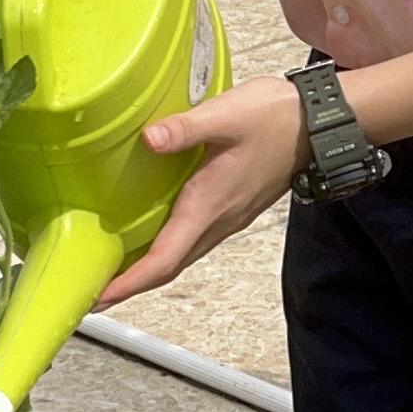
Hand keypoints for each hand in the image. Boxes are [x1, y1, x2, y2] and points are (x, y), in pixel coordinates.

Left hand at [101, 76, 308, 305]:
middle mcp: (219, 220)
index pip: (165, 259)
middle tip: (95, 292)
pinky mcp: (233, 208)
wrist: (317, 124)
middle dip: (131, 284)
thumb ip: (184, 129)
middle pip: (169, 267)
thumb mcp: (226, 115)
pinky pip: (194, 240)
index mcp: (210, 205)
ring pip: (183, 255)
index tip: (100, 296)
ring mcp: (228, 217)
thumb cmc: (275, 119)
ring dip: (149, 269)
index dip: (130, 283)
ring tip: (116, 270)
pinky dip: (168, 249)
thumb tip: (149, 139)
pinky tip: (153, 236)